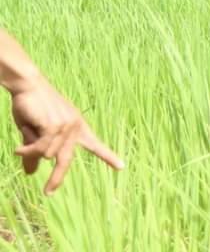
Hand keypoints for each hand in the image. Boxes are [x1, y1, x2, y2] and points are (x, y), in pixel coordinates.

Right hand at [10, 76, 123, 194]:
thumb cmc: (31, 107)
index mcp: (76, 127)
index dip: (107, 156)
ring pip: (47, 154)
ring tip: (27, 131)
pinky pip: (41, 149)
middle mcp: (75, 127)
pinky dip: (28, 150)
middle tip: (48, 192)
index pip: (94, 144)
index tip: (121, 167)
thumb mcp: (33, 133)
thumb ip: (36, 151)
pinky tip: (19, 149)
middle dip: (56, 178)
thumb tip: (30, 173)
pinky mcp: (55, 126)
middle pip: (66, 160)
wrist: (28, 86)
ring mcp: (67, 126)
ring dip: (31, 148)